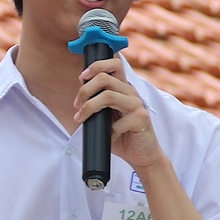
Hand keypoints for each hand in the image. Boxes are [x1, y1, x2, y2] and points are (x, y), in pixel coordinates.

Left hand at [75, 57, 162, 172]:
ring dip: (89, 107)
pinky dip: (109, 132)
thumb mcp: (106, 117)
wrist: (142, 155)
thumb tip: (79, 97)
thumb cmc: (122, 136)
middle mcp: (131, 92)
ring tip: (81, 119)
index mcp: (123, 88)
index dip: (96, 66)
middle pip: (105, 78)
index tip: (81, 78)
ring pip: (108, 96)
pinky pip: (117, 122)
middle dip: (85, 90)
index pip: (114, 64)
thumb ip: (97, 105)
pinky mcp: (141, 118)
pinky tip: (108, 138)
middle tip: (77, 105)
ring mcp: (137, 105)